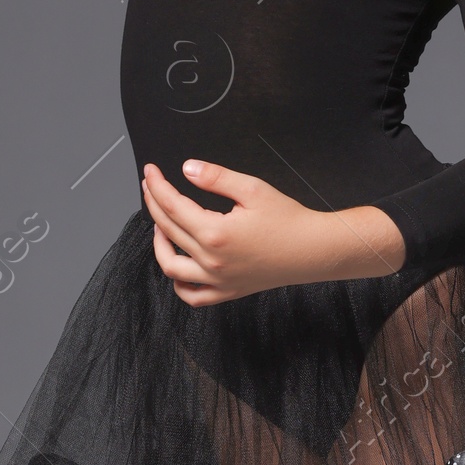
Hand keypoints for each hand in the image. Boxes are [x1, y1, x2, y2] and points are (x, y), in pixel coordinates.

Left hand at [142, 160, 404, 303]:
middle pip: (167, 230)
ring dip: (159, 245)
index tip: (150, 172)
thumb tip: (187, 168)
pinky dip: (178, 283)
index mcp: (215, 232)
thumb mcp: (253, 189)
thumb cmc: (289, 220)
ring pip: (171, 268)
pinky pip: (193, 295)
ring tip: (160, 226)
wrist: (314, 250)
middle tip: (151, 187)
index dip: (157, 185)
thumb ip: (216, 177)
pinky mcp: (228, 291)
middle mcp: (212, 261)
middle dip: (154, 204)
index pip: (172, 206)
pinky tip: (179, 264)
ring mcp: (218, 280)